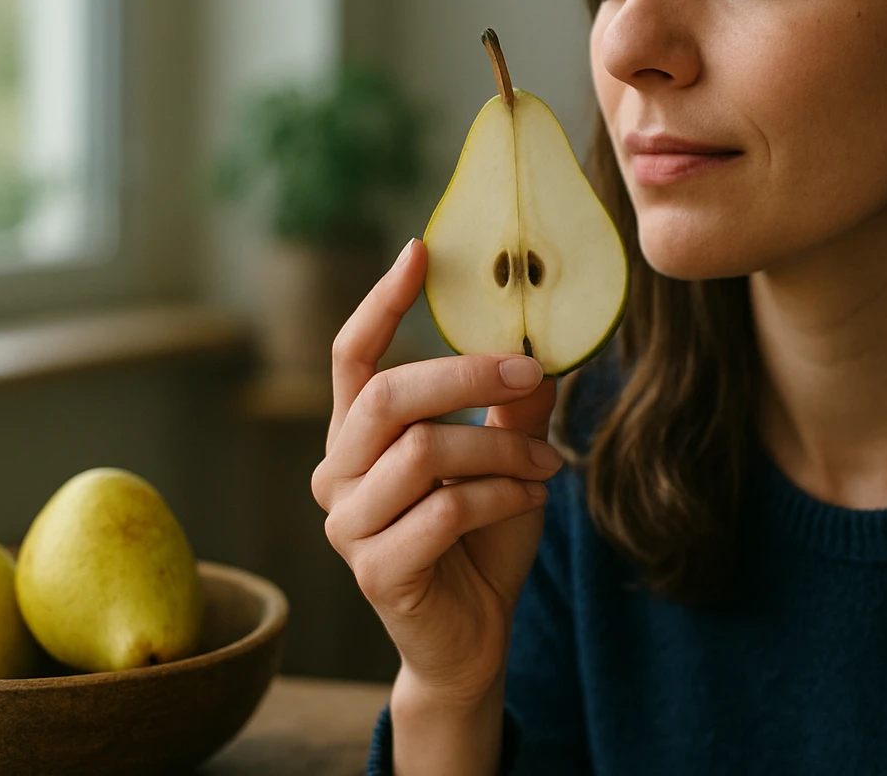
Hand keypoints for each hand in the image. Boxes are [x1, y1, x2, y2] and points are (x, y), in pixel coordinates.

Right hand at [312, 238, 560, 707]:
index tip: (420, 250)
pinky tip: (531, 497)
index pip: (352, 356)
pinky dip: (501, 496)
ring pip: (425, 453)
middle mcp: (338, 473)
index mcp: (358, 436)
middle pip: (387, 394)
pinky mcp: (376, 570)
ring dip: (501, 449)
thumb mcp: (506, 459)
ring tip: (548, 463)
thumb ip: (513, 407)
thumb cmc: (481, 538)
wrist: (474, 636)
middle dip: (466, 375)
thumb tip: (541, 347)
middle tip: (530, 370)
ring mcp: (349, 525)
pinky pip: (444, 511)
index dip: (381, 302)